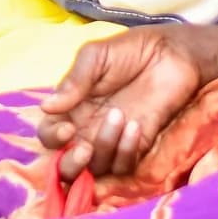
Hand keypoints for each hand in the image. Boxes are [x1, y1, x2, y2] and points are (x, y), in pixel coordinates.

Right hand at [35, 26, 213, 182]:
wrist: (172, 53)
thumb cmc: (130, 50)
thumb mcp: (95, 57)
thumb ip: (73, 82)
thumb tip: (46, 107)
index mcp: (72, 108)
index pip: (50, 134)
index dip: (53, 137)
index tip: (67, 129)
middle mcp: (88, 129)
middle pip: (67, 165)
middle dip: (70, 165)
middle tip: (84, 149)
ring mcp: (113, 140)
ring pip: (97, 168)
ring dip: (105, 148)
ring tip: (118, 115)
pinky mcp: (138, 147)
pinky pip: (125, 166)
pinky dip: (126, 151)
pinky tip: (135, 126)